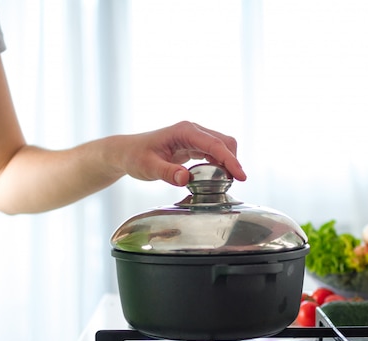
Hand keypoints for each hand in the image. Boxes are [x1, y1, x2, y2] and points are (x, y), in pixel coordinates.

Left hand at [118, 121, 246, 185]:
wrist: (126, 152)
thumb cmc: (135, 157)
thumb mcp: (149, 167)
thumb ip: (168, 173)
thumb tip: (186, 179)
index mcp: (184, 131)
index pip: (214, 144)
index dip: (230, 160)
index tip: (241, 176)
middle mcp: (192, 130)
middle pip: (224, 142)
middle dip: (233, 161)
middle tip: (235, 183)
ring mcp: (193, 137)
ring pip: (221, 146)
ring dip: (228, 162)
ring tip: (227, 182)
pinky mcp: (192, 145)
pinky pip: (213, 152)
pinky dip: (220, 163)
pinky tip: (218, 177)